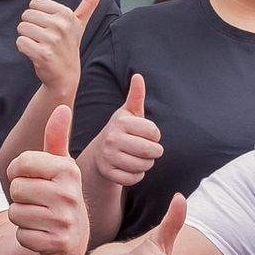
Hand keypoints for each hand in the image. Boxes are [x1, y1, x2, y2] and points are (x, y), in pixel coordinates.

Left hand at [3, 104, 87, 254]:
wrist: (74, 236)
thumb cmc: (59, 193)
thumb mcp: (60, 165)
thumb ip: (56, 137)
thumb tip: (62, 107)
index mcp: (68, 169)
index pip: (21, 162)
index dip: (17, 171)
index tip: (29, 177)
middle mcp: (69, 194)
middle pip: (16, 189)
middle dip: (20, 196)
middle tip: (37, 201)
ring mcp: (65, 221)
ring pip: (15, 213)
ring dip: (21, 217)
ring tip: (39, 217)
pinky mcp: (58, 244)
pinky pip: (21, 236)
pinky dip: (26, 236)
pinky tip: (42, 233)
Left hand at [16, 0, 110, 99]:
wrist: (66, 75)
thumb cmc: (69, 45)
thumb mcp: (80, 23)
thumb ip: (90, 3)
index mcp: (67, 14)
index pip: (34, 3)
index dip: (38, 16)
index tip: (49, 27)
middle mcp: (61, 25)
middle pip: (26, 15)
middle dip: (31, 27)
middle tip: (44, 38)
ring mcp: (53, 40)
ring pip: (22, 28)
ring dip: (27, 38)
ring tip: (41, 45)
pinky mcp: (43, 54)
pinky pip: (20, 42)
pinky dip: (24, 48)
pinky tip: (36, 54)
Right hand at [86, 73, 162, 187]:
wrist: (100, 151)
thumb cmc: (121, 130)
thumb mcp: (128, 112)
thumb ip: (136, 96)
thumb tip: (138, 76)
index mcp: (121, 122)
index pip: (154, 133)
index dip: (155, 136)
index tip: (147, 135)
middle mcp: (112, 138)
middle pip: (150, 151)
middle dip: (154, 152)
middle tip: (148, 149)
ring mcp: (108, 156)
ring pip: (143, 166)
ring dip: (146, 164)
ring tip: (139, 158)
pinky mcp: (108, 173)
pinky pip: (133, 179)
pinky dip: (137, 176)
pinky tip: (131, 168)